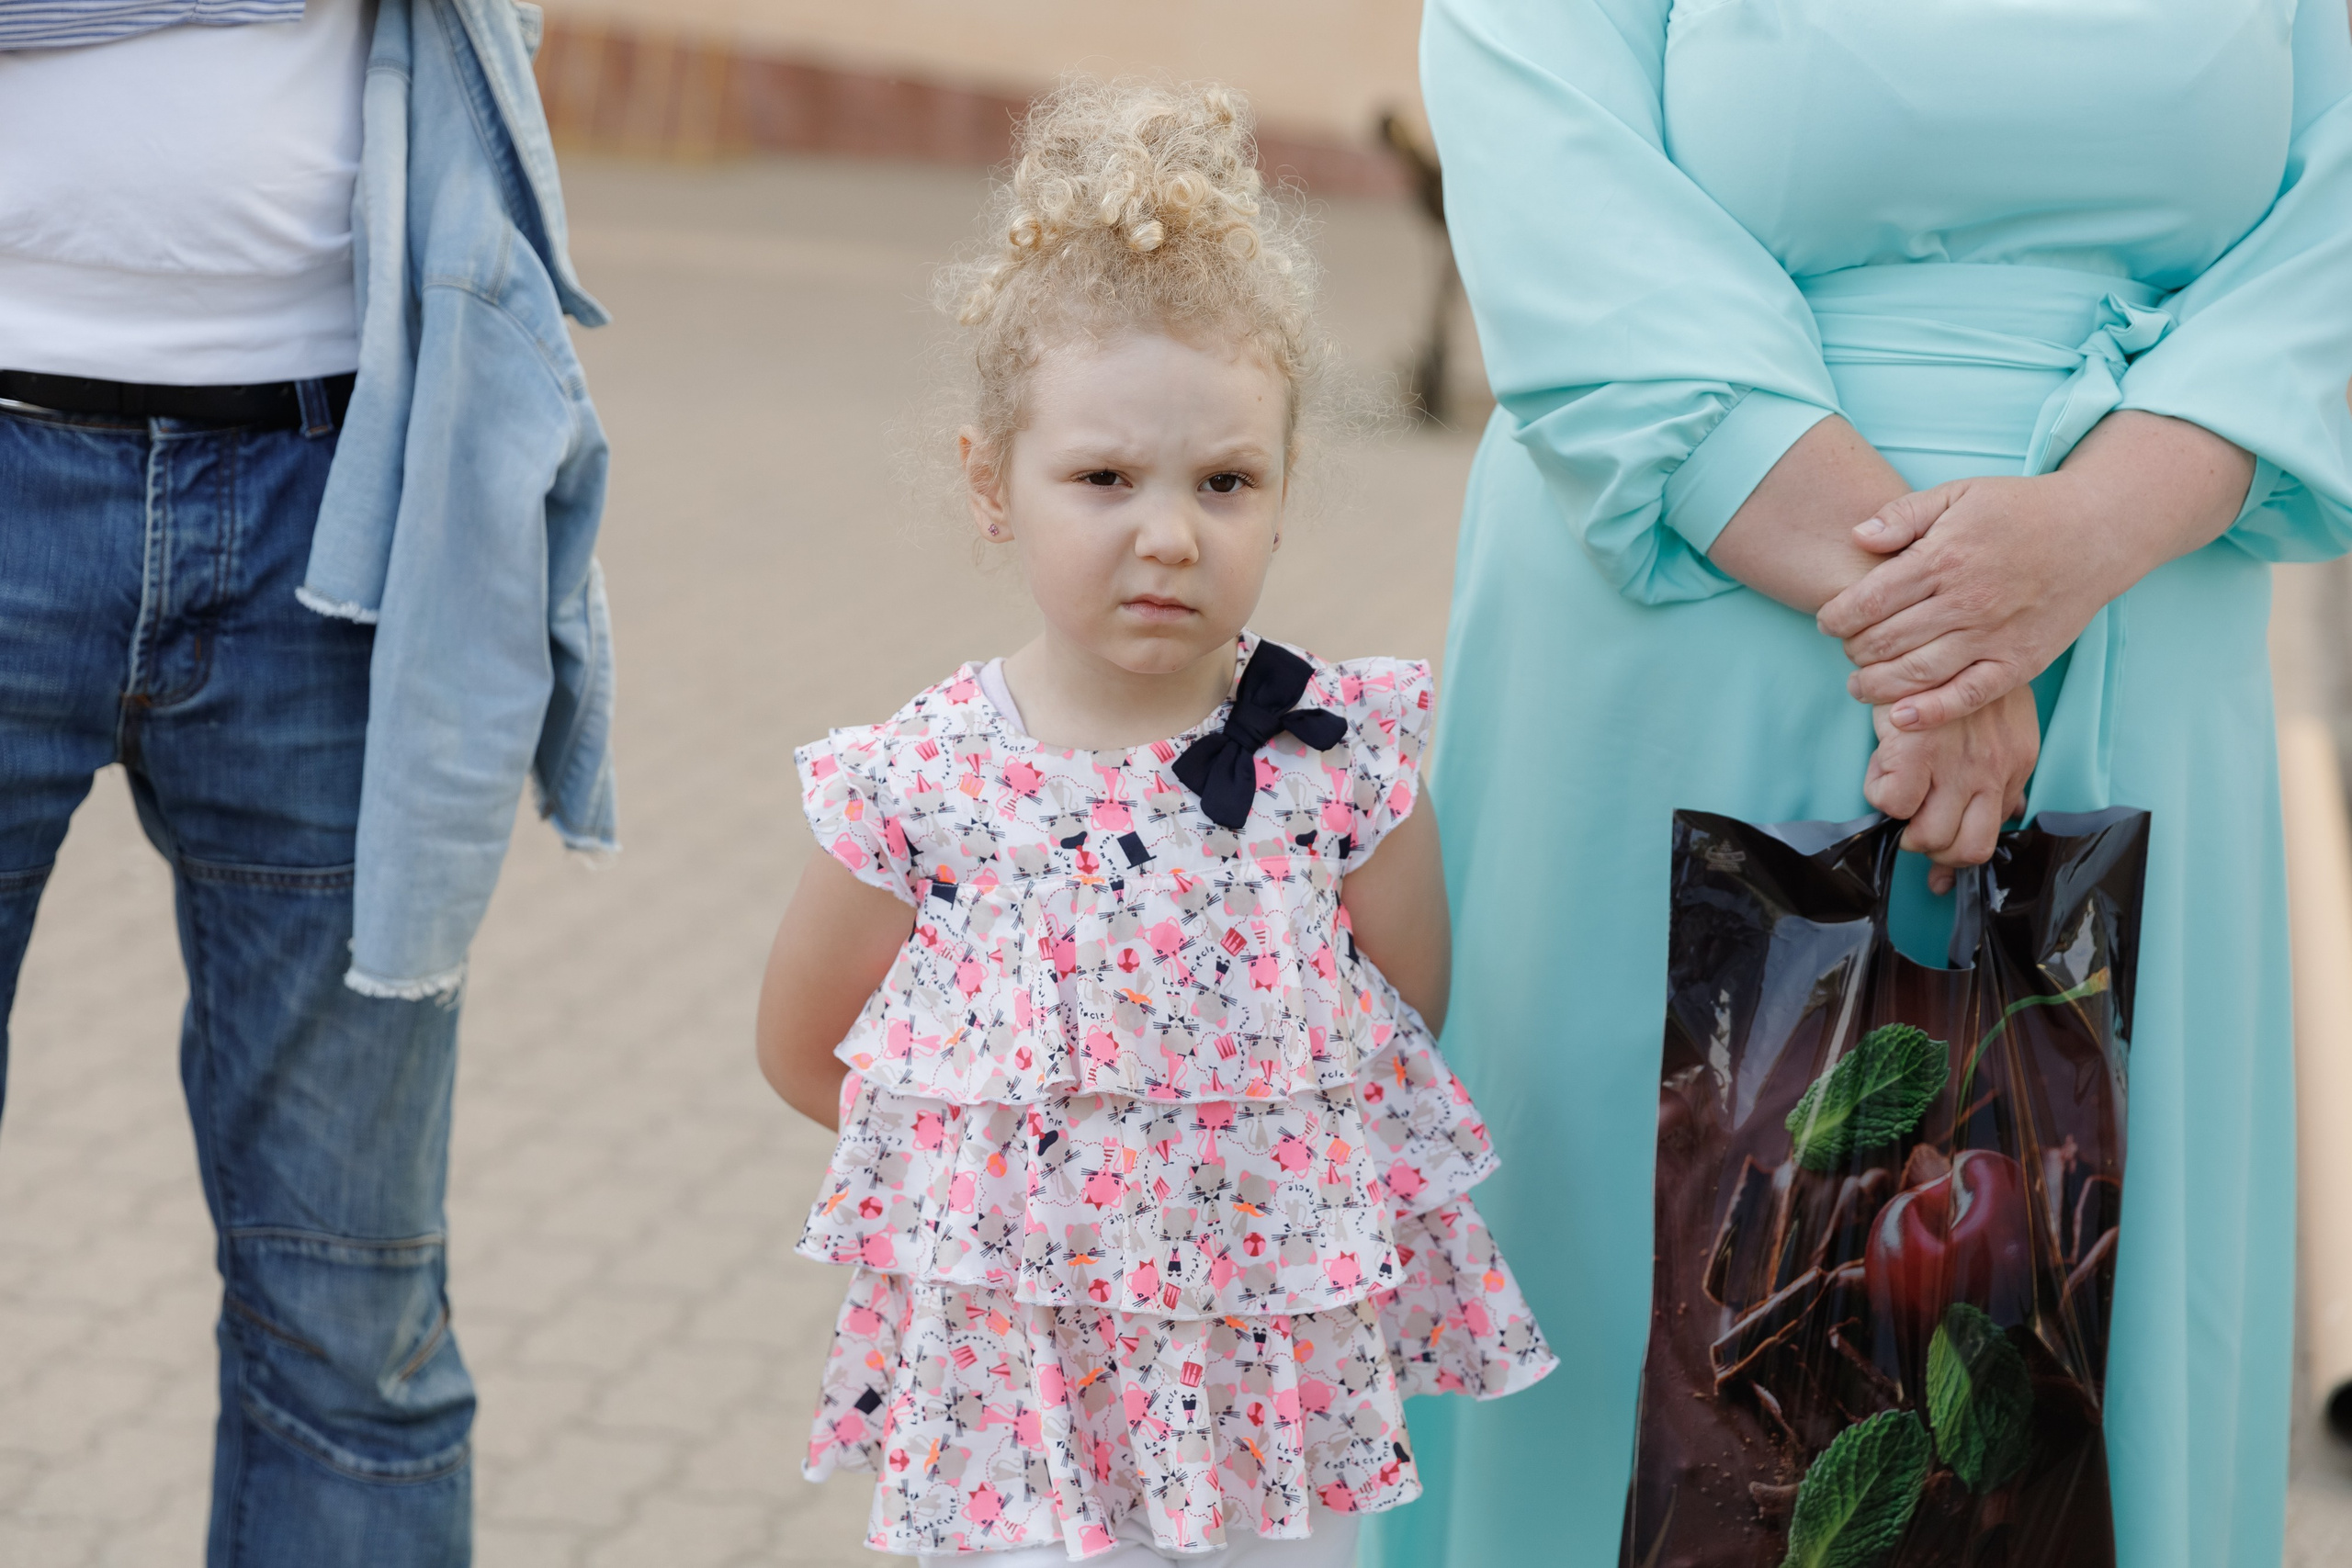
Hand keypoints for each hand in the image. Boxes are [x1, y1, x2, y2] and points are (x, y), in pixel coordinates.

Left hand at [1816, 471, 2129, 730]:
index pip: (1869, 599)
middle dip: (1854, 650)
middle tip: (1847, 650)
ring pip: (1918, 672)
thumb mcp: (1959, 493)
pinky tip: (1900, 717)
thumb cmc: (2020, 510)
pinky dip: (1932, 712)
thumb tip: (1856, 536)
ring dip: (1877, 685)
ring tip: (1858, 685)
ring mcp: (1994, 634)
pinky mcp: (2019, 661)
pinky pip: (1969, 695)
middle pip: (1886, 639)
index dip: (1837, 617)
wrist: (2096, 530)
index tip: (1826, 622)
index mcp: (1943, 557)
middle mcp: (1965, 600)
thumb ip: (1904, 514)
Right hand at [1864, 686, 2039, 893]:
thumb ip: (2003, 762)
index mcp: (2016, 760)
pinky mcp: (1915, 750)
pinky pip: (1892, 805)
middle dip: (1937, 853)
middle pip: (1969, 849)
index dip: (1961, 855)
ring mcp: (1955, 763)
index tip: (1940, 866)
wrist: (1929, 623)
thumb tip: (2010, 807)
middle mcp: (1991, 768)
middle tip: (1915, 829)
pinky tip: (1881, 771)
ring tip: (1897, 799)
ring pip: (1930, 837)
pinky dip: (1880, 797)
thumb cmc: (1960, 669)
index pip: (1995, 832)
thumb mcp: (2000, 717)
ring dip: (1907, 828)